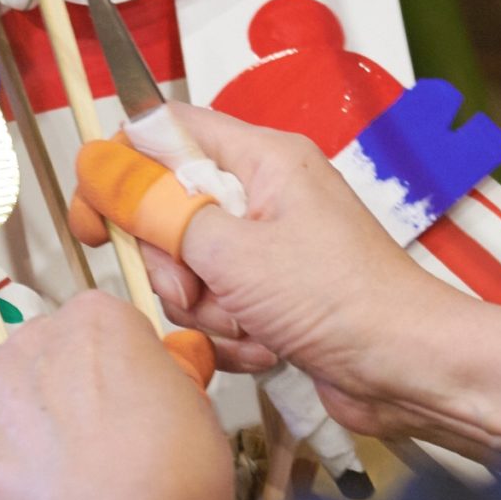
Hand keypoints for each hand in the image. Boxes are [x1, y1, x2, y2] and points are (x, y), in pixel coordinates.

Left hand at [0, 292, 234, 499]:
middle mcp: (33, 338)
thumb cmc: (176, 485)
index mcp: (100, 320)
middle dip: (54, 386)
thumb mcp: (200, 416)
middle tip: (81, 443)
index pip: (101, 326)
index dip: (114, 370)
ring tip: (22, 454)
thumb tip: (153, 387)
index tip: (126, 406)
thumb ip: (164, 385)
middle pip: (37, 349)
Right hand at [84, 106, 500, 456]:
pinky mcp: (276, 299)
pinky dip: (234, 336)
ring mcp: (271, 250)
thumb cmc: (338, 298)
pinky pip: (221, 310)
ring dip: (206, 309)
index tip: (94, 214)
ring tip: (248, 325)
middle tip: (193, 288)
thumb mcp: (231, 250)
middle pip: (170, 211)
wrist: (406, 368)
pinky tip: (266, 348)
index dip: (122, 166)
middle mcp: (267, 196)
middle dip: (170, 263)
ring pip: (191, 270)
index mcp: (264, 159)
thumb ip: (159, 209)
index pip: (168, 131)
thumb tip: (101, 165)